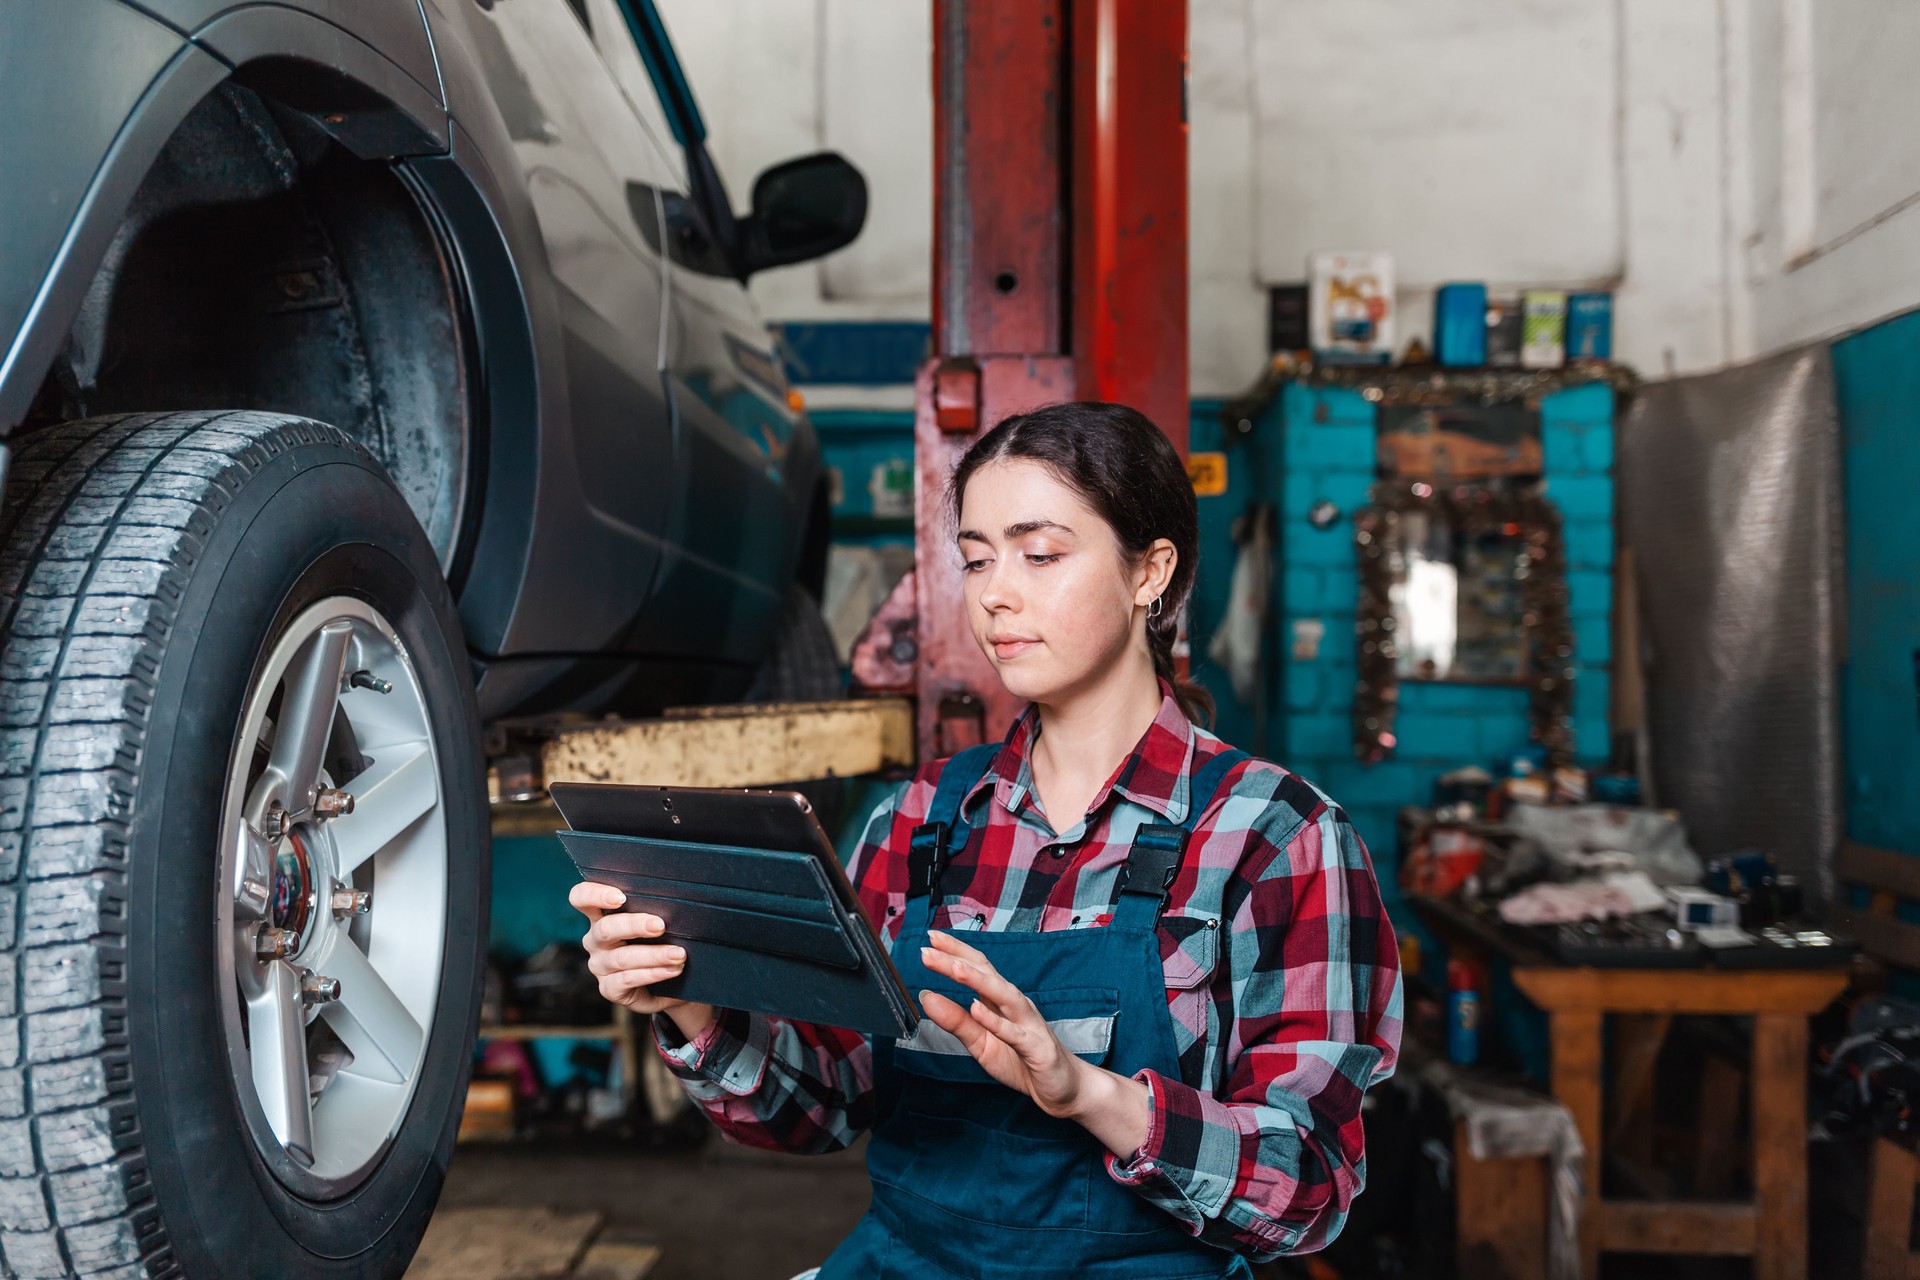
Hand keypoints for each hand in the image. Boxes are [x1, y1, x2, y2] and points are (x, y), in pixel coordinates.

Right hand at [569, 881, 715, 1039]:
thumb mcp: (656, 922)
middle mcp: (595, 940)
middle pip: (605, 929)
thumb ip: (655, 907)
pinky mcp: (609, 988)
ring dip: (653, 955)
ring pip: (621, 957)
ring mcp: (600, 966)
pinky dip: (653, 973)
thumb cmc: (661, 941)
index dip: (595, 894)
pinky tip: (672, 970)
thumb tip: (676, 897)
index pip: (581, 898)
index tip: (620, 897)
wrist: (670, 982)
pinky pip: (628, 980)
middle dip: (634, 925)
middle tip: (660, 926)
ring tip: (678, 954)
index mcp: (601, 915)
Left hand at [916, 930, 1096, 1118]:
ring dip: (978, 981)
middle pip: (986, 975)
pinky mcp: (1037, 1048)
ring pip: (1003, 996)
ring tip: (954, 969)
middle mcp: (1016, 1004)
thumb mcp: (981, 1043)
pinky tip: (977, 1010)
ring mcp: (1028, 1024)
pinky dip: (996, 1021)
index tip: (930, 937)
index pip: (977, 968)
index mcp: (1001, 1000)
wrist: (1062, 1088)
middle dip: (957, 960)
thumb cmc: (1022, 1061)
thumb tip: (926, 997)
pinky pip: (1014, 1033)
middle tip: (928, 949)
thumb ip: (955, 1021)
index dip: (954, 951)